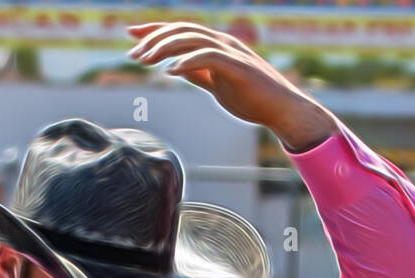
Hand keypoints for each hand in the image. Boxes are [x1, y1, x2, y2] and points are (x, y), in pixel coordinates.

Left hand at [128, 23, 334, 152]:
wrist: (283, 111)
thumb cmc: (253, 99)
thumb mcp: (218, 84)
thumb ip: (198, 73)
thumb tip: (176, 67)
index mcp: (217, 45)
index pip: (181, 31)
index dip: (155, 30)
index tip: (131, 35)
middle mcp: (223, 42)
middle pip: (182, 30)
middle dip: (154, 39)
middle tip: (133, 55)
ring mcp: (232, 52)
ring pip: (192, 39)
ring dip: (166, 48)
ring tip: (147, 61)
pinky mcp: (239, 67)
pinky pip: (209, 56)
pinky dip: (188, 61)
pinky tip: (171, 71)